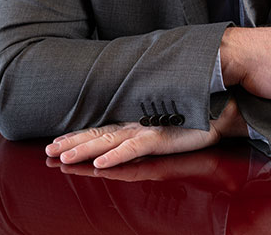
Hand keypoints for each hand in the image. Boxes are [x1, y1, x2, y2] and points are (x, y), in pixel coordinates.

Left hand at [45, 97, 246, 168]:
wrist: (222, 108)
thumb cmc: (196, 113)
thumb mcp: (167, 119)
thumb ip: (149, 122)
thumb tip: (136, 125)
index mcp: (136, 120)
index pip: (101, 128)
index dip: (78, 135)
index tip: (56, 142)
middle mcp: (137, 123)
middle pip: (98, 133)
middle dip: (72, 143)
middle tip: (48, 151)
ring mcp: (148, 130)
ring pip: (109, 140)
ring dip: (85, 149)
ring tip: (63, 157)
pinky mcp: (162, 137)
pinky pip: (134, 148)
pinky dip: (116, 155)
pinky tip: (100, 162)